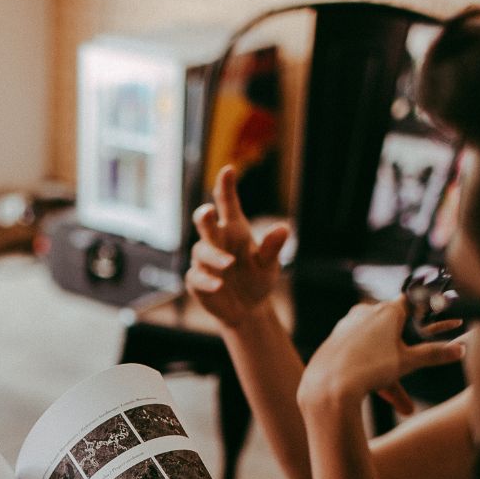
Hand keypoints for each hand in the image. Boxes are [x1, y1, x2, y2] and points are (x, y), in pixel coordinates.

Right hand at [186, 165, 289, 328]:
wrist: (247, 309)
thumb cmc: (258, 278)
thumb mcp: (269, 265)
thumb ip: (272, 247)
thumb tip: (283, 228)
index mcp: (235, 229)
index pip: (227, 203)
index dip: (226, 186)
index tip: (228, 169)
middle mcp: (217, 240)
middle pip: (206, 223)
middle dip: (205, 216)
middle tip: (208, 212)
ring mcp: (204, 260)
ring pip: (202, 251)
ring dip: (214, 257)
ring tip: (229, 265)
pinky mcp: (196, 280)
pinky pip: (196, 276)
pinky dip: (206, 280)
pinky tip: (218, 285)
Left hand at [298, 299, 464, 415]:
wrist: (328, 385)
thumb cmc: (370, 369)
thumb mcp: (407, 363)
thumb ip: (434, 354)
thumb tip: (461, 350)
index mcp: (387, 311)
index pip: (410, 302)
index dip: (421, 308)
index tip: (429, 312)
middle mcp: (365, 312)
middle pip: (391, 326)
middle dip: (401, 346)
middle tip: (408, 361)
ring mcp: (346, 324)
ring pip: (372, 341)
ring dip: (384, 362)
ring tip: (388, 390)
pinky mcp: (333, 339)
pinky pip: (355, 349)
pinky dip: (365, 363)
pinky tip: (366, 381)